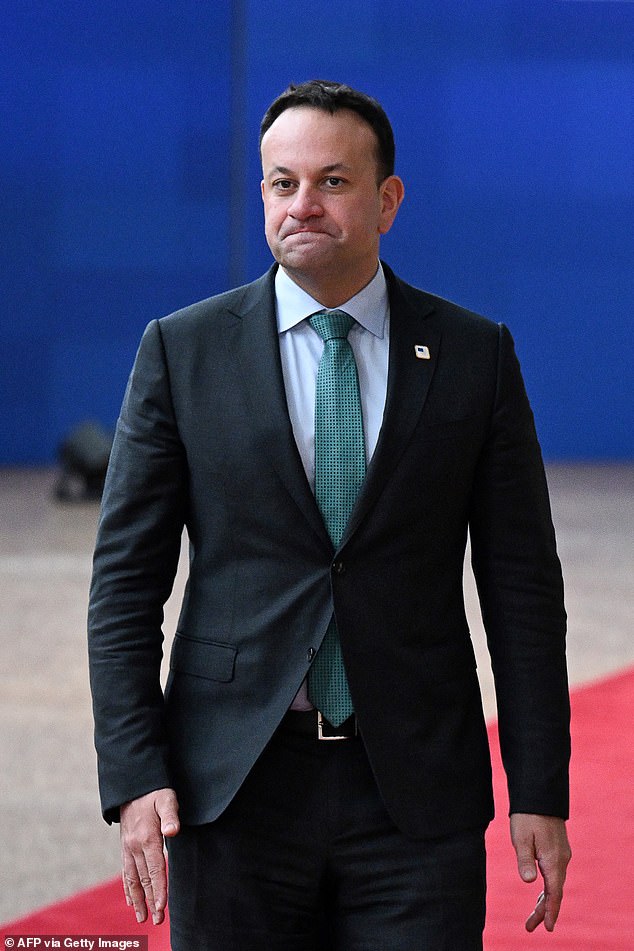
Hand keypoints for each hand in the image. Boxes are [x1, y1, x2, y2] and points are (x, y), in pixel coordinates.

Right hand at [120, 787, 179, 924]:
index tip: (162, 907)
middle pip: (144, 879)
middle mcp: (134, 846)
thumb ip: (170, 815)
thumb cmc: (154, 791)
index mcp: (147, 837)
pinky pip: (125, 872)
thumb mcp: (166, 798)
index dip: (159, 889)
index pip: (155, 869)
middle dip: (150, 900)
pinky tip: (131, 900)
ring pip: (132, 879)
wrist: (132, 785)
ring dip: (137, 900)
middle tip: (156, 920)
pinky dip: (128, 888)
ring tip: (142, 918)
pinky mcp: (125, 847)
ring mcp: (128, 848)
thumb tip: (173, 831)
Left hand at [510, 813, 570, 932]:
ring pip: (555, 883)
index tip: (546, 927)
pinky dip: (548, 887)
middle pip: (554, 891)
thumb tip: (528, 882)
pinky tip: (541, 893)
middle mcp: (561, 859)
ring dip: (545, 900)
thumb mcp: (521, 837)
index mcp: (553, 859)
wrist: (540, 795)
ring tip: (533, 916)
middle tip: (530, 927)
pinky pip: (555, 874)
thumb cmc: (528, 816)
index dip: (550, 911)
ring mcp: (561, 854)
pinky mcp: (558, 849)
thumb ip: (524, 860)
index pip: (554, 892)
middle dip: (543, 910)